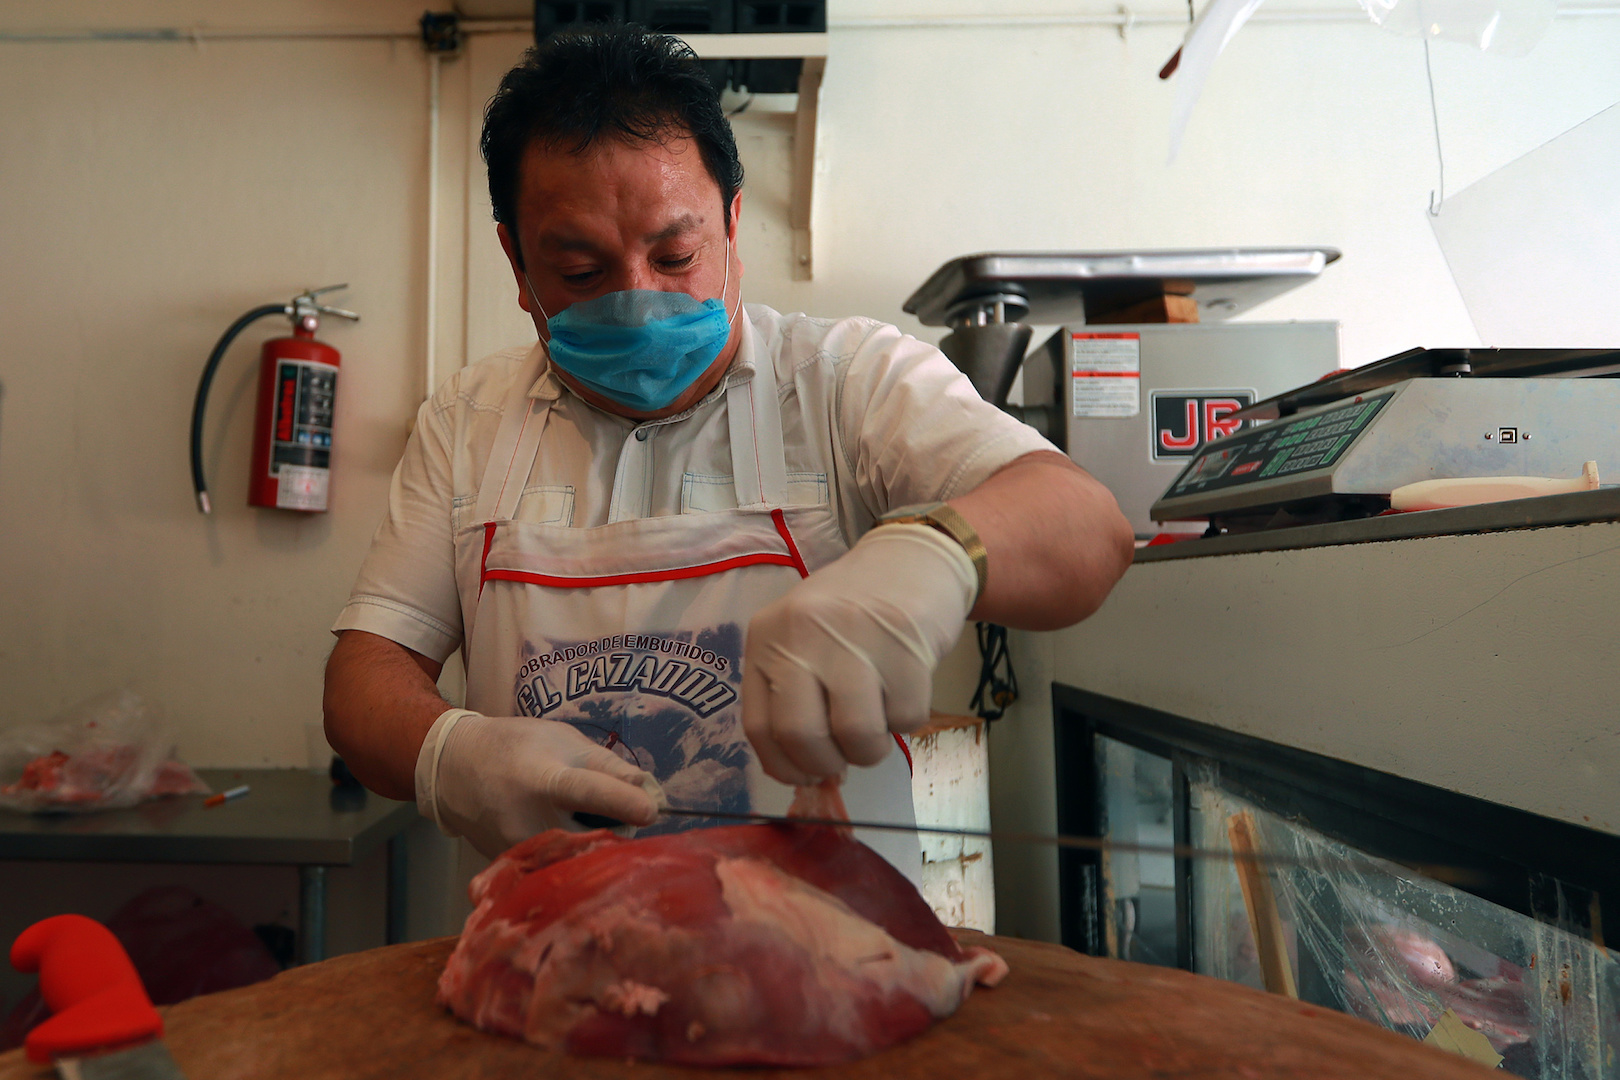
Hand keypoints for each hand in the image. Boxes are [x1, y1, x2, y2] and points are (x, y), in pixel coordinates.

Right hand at [415, 711, 663, 857]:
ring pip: (577, 859)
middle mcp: (527, 823)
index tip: (652, 811)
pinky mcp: (514, 871)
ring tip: (590, 822)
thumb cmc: (515, 746)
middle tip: (627, 815)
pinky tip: (570, 837)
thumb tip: (650, 791)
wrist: (453, 771)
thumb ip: (608, 765)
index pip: (584, 791)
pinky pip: (558, 868)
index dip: (619, 801)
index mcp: (542, 780)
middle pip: (591, 837)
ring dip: (598, 845)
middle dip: (619, 831)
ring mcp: (517, 853)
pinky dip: (575, 856)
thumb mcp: (562, 738)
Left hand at [742, 523, 975, 784]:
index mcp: (766, 637)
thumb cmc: (852, 613)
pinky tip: (904, 687)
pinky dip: (909, 718)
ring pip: (857, 735)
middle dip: (829, 764)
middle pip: (802, 735)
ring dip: (872, 747)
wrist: (913, 560)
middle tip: (847, 755)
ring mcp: (854, 635)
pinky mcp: (905, 642)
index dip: (784, 766)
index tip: (806, 775)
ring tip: (879, 721)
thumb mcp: (803, 642)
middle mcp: (801, 633)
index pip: (759, 727)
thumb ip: (794, 699)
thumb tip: (807, 774)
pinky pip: (906, 717)